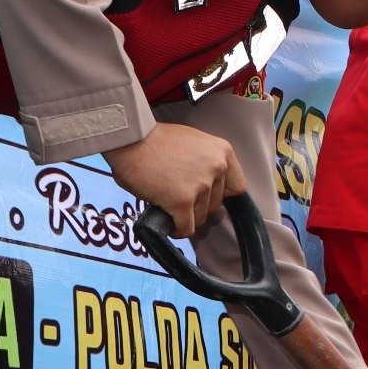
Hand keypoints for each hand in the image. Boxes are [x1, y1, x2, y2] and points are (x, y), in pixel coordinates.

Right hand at [108, 123, 241, 236]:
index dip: (219, 195)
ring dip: (185, 217)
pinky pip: (185, 227)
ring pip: (199, 218)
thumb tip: (205, 188)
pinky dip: (177, 230)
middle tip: (179, 199)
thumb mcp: (193, 144)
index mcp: (222, 152)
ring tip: (169, 207)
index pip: (236, 187)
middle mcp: (217, 168)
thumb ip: (205, 164)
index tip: (206, 197)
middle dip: (198, 206)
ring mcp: (201, 185)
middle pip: (216, 205)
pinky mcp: (182, 201)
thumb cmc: (154, 140)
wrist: (131, 138)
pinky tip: (168, 224)